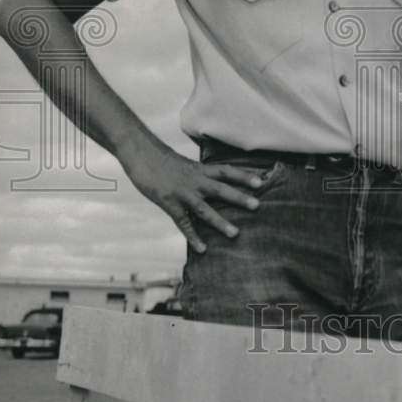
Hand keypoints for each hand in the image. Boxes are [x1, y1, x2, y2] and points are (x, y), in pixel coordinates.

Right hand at [123, 144, 263, 252]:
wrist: (141, 153)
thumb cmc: (163, 159)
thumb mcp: (186, 164)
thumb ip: (200, 174)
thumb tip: (213, 181)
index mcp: (200, 169)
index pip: (226, 171)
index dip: (244, 176)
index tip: (261, 182)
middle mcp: (194, 181)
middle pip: (220, 189)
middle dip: (239, 197)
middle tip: (258, 206)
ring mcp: (182, 193)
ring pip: (204, 209)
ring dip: (220, 222)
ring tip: (235, 234)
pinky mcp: (169, 204)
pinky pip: (183, 223)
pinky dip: (193, 236)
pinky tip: (203, 248)